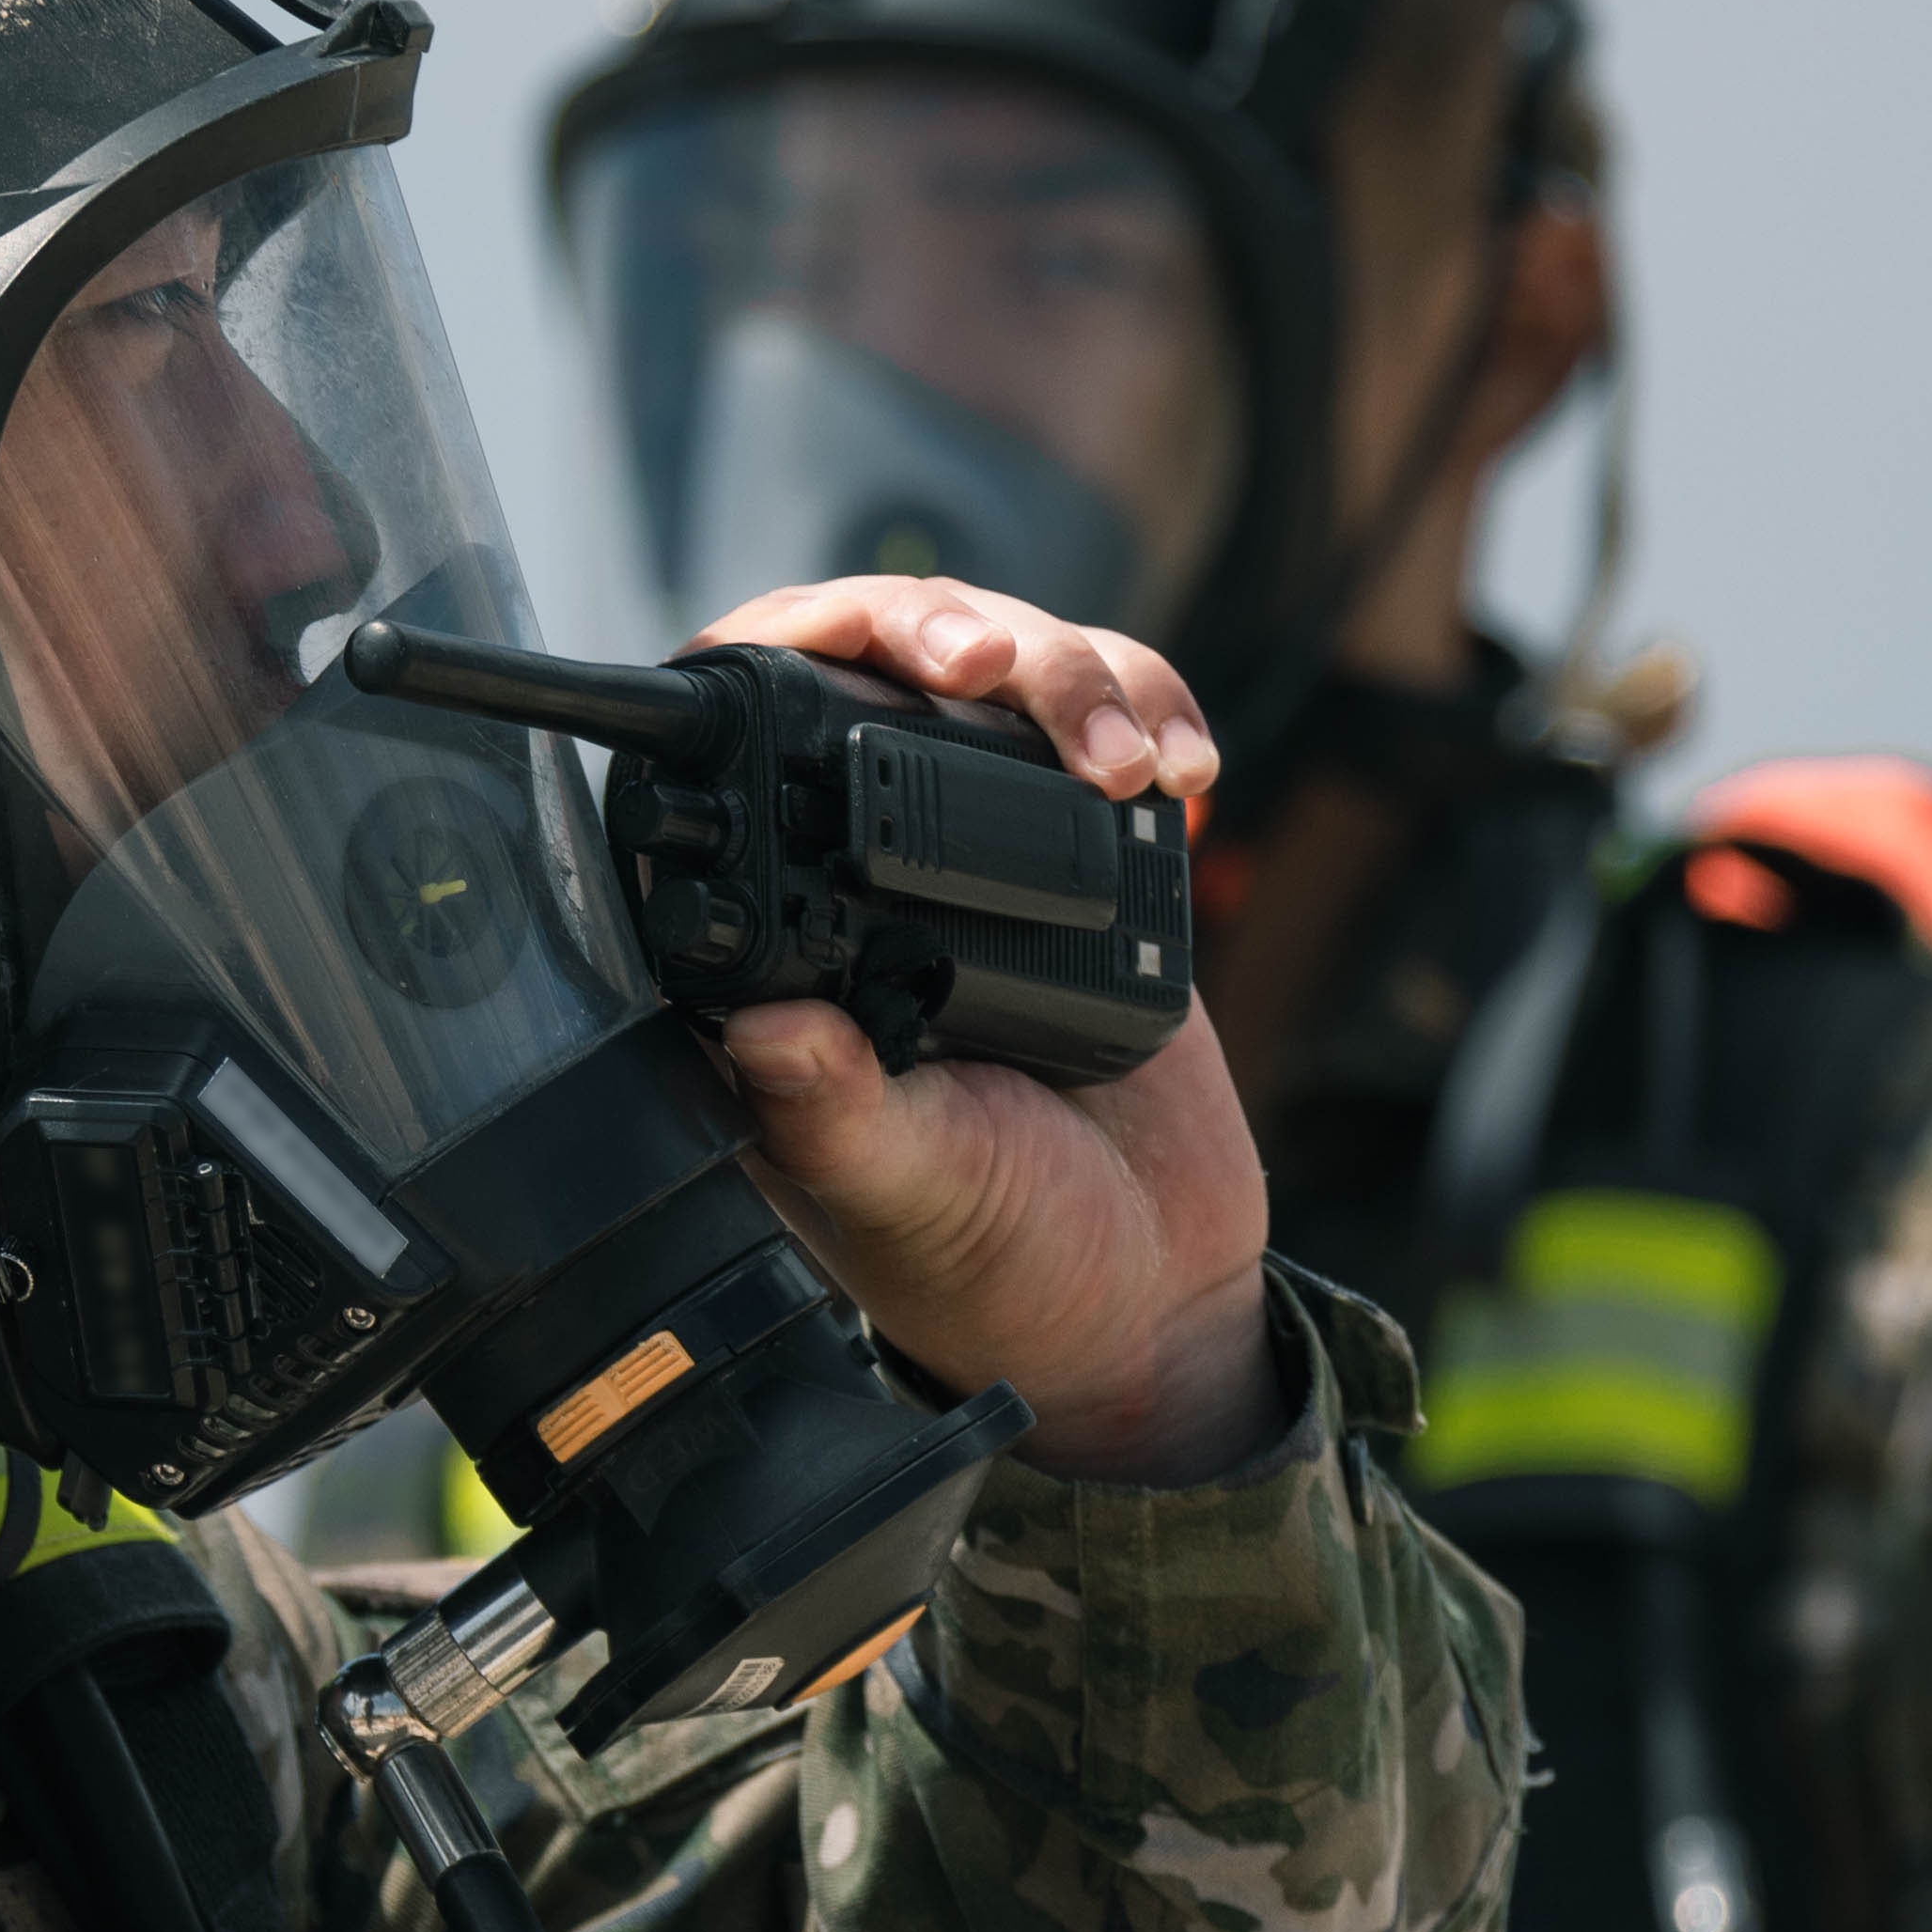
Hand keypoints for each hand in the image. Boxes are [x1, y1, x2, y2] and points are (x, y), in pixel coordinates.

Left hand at [680, 577, 1282, 1484]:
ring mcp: (981, 860)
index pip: (743, 756)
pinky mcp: (1090, 860)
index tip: (852, 646)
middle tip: (997, 666)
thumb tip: (763, 1025)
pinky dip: (1154, 708)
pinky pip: (1108, 725)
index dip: (781, 659)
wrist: (1153, 1298)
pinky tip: (1188, 771)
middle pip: (877, 668)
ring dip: (1073, 671)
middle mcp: (862, 885)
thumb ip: (836, 1112)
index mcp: (780, 953)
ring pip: (1001, 675)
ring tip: (1135, 761)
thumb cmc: (999, 1265)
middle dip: (948, 633)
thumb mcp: (907, 1191)